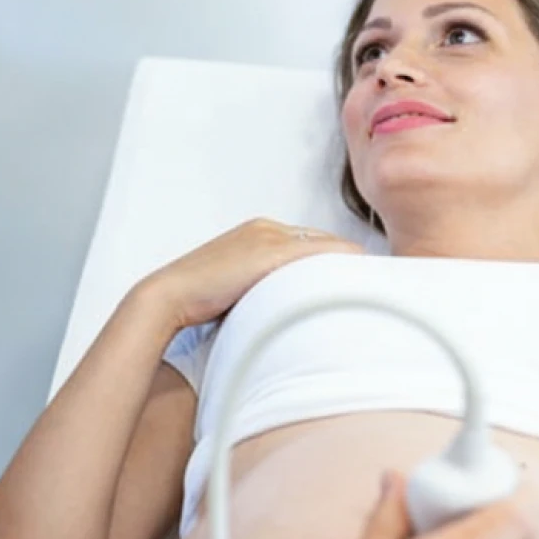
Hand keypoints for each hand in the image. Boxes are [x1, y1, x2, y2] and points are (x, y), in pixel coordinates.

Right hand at [139, 218, 363, 329]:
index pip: (308, 241)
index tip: (345, 282)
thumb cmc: (197, 302)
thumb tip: (288, 310)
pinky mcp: (270, 251)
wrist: (169, 297)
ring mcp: (268, 237)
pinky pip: (323, 252)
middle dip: (341, 261)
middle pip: (322, 240)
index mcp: (257, 232)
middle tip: (368, 286)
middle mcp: (266, 228)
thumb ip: (263, 289)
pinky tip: (360, 282)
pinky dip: (344, 265)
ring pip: (326, 245)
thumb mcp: (237, 290)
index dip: (328, 262)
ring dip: (345, 267)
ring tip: (369, 288)